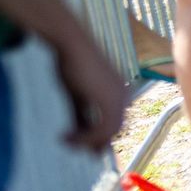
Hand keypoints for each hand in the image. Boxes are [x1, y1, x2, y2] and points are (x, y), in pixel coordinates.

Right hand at [53, 36, 128, 151]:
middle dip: (93, 142)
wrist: (71, 44)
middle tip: (70, 144)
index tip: (79, 145)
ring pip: (109, 132)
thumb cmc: (72, 65)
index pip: (115, 123)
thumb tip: (79, 136)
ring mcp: (119, 96)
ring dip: (86, 141)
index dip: (98, 138)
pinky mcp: (110, 98)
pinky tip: (67, 135)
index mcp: (119, 92)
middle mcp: (124, 95)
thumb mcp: (77, 96)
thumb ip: (81, 116)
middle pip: (114, 130)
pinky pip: (103, 128)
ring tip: (66, 139)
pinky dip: (85, 137)